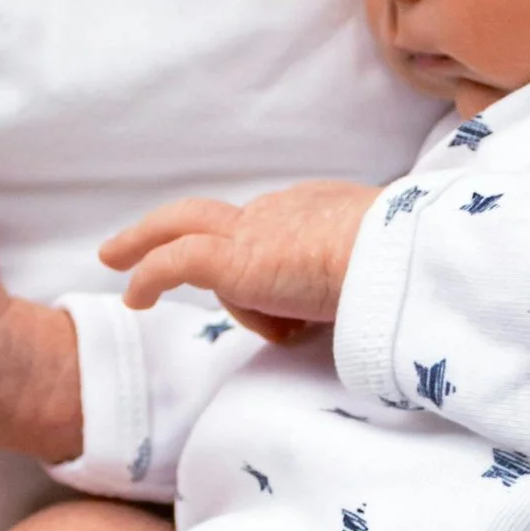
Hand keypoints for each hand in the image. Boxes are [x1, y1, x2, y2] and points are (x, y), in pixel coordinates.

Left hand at [99, 180, 382, 346]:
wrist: (400, 259)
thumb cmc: (404, 273)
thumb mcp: (381, 277)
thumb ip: (361, 286)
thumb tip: (365, 318)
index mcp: (318, 214)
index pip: (270, 232)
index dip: (255, 255)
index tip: (254, 285)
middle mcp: (282, 213)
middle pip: (212, 217)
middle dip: (170, 228)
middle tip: (133, 243)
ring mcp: (256, 230)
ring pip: (188, 233)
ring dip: (149, 251)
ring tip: (126, 279)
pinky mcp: (236, 258)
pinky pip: (176, 263)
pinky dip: (150, 276)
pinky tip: (134, 297)